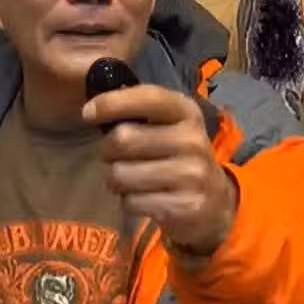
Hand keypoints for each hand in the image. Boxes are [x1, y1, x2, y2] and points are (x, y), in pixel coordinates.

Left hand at [83, 85, 236, 255]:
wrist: (215, 203)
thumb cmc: (178, 157)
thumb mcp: (169, 126)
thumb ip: (138, 112)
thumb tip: (92, 110)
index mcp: (187, 112)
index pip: (147, 98)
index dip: (111, 103)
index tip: (88, 114)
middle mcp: (193, 140)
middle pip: (123, 139)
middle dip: (106, 151)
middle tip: (113, 158)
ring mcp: (191, 175)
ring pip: (122, 174)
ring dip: (114, 180)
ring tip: (128, 181)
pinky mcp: (185, 206)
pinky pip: (132, 202)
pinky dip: (128, 202)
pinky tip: (142, 199)